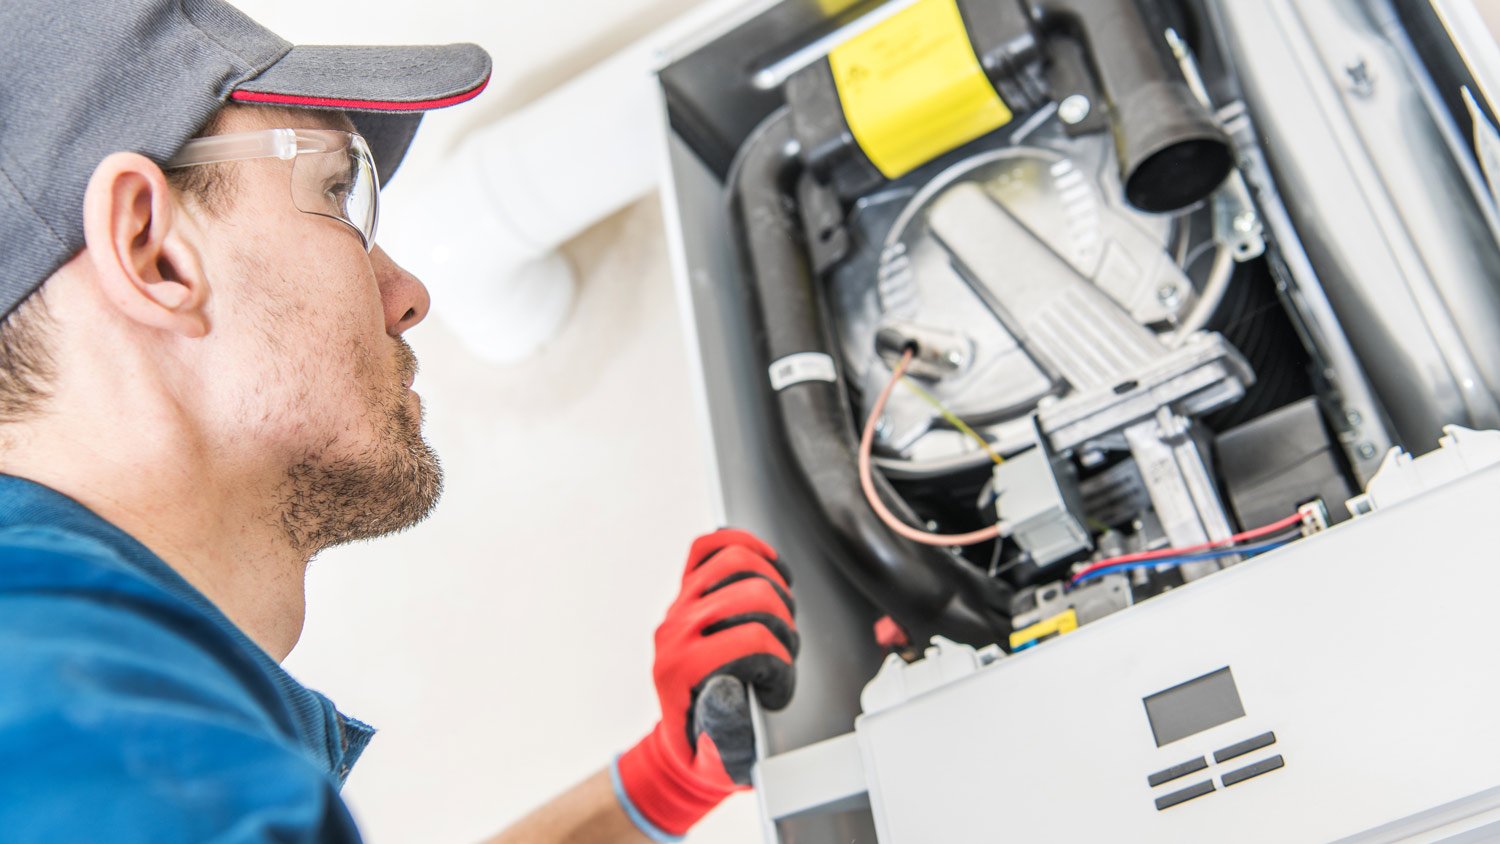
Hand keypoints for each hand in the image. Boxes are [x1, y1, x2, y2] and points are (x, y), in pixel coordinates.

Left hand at [614, 529, 798, 838]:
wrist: (683, 740)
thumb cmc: (707, 749)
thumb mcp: (720, 758)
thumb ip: (726, 730)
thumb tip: (729, 684)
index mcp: (680, 670)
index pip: (752, 641)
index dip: (779, 666)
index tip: (774, 690)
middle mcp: (675, 630)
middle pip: (754, 595)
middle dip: (783, 625)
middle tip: (782, 654)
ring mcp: (679, 605)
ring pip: (737, 562)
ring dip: (774, 586)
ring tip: (779, 617)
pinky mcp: (687, 591)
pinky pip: (710, 547)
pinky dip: (743, 545)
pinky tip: (767, 565)